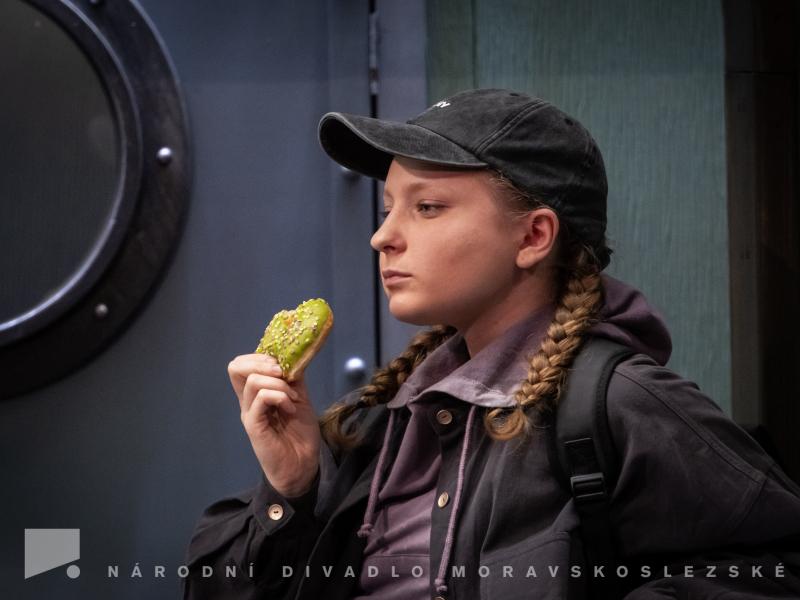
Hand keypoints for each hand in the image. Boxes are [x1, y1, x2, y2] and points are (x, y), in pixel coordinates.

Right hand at [227, 353, 320, 496]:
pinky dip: (280, 397)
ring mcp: (249, 413)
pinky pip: (261, 398)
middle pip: (235, 366)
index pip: (241, 363)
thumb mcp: (299, 397)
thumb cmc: (300, 433)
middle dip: (263, 362)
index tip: (282, 364)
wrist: (303, 464)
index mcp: (256, 393)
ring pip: (253, 380)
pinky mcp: (254, 426)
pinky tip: (290, 408)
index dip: (260, 356)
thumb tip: (293, 355)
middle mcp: (247, 401)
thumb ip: (293, 378)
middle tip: (284, 374)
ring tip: (292, 399)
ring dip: (279, 384)